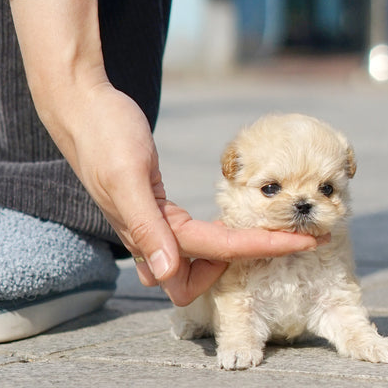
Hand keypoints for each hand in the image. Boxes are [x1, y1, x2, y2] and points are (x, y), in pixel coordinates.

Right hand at [8, 0, 319, 304]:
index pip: (218, 250)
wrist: (82, 108)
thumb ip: (145, 227)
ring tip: (276, 234)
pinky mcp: (156, 212)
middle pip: (202, 278)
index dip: (263, 248)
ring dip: (236, 257)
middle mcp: (150, 238)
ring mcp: (152, 227)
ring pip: (198, 264)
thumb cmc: (105, 135)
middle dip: (249, 264)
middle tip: (293, 241)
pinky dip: (222, 240)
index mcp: (149, 232)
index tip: (306, 241)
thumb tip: (166, 275)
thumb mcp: (127, 176)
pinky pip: (194, 241)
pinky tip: (241, 224)